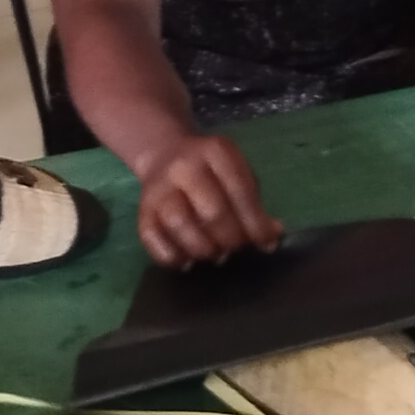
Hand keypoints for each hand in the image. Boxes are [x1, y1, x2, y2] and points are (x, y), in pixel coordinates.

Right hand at [129, 131, 283, 264]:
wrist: (165, 153)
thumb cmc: (212, 172)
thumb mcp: (237, 174)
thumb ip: (254, 205)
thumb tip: (272, 237)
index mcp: (216, 152)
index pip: (240, 192)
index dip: (255, 223)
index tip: (266, 245)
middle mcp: (184, 166)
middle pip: (211, 210)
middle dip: (230, 238)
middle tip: (236, 250)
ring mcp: (159, 187)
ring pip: (179, 223)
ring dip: (202, 248)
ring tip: (215, 255)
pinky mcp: (142, 209)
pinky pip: (152, 238)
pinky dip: (172, 256)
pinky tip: (187, 262)